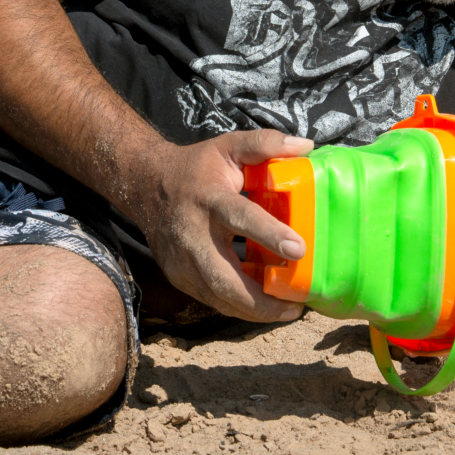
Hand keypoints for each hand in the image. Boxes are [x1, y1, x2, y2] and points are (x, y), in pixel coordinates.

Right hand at [137, 128, 313, 322]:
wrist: (146, 185)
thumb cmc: (197, 166)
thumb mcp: (229, 146)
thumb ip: (265, 143)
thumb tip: (307, 145)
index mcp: (209, 198)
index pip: (241, 217)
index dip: (269, 234)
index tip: (298, 249)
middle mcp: (192, 234)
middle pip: (224, 277)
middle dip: (260, 299)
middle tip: (295, 307)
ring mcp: (181, 261)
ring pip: (217, 297)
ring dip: (253, 311)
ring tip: (287, 311)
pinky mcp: (178, 276)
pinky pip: (210, 298)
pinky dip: (238, 307)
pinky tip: (263, 306)